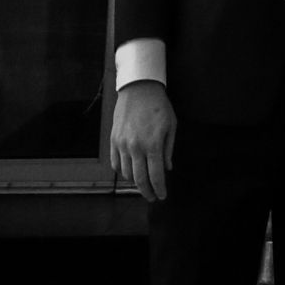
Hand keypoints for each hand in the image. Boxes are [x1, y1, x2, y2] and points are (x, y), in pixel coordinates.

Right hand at [111, 79, 175, 202]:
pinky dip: (122, 171)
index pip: (156, 176)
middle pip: (140, 180)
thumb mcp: (171, 125)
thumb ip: (169, 149)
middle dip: (147, 192)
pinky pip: (115, 164)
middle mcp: (136, 147)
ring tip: (142, 183)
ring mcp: (122, 144)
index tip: (162, 196)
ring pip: (127, 174)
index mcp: (153, 144)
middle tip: (152, 197)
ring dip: (135, 182)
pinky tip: (129, 171)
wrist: (139, 88)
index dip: (160, 189)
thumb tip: (167, 169)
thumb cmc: (158, 105)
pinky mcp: (113, 140)